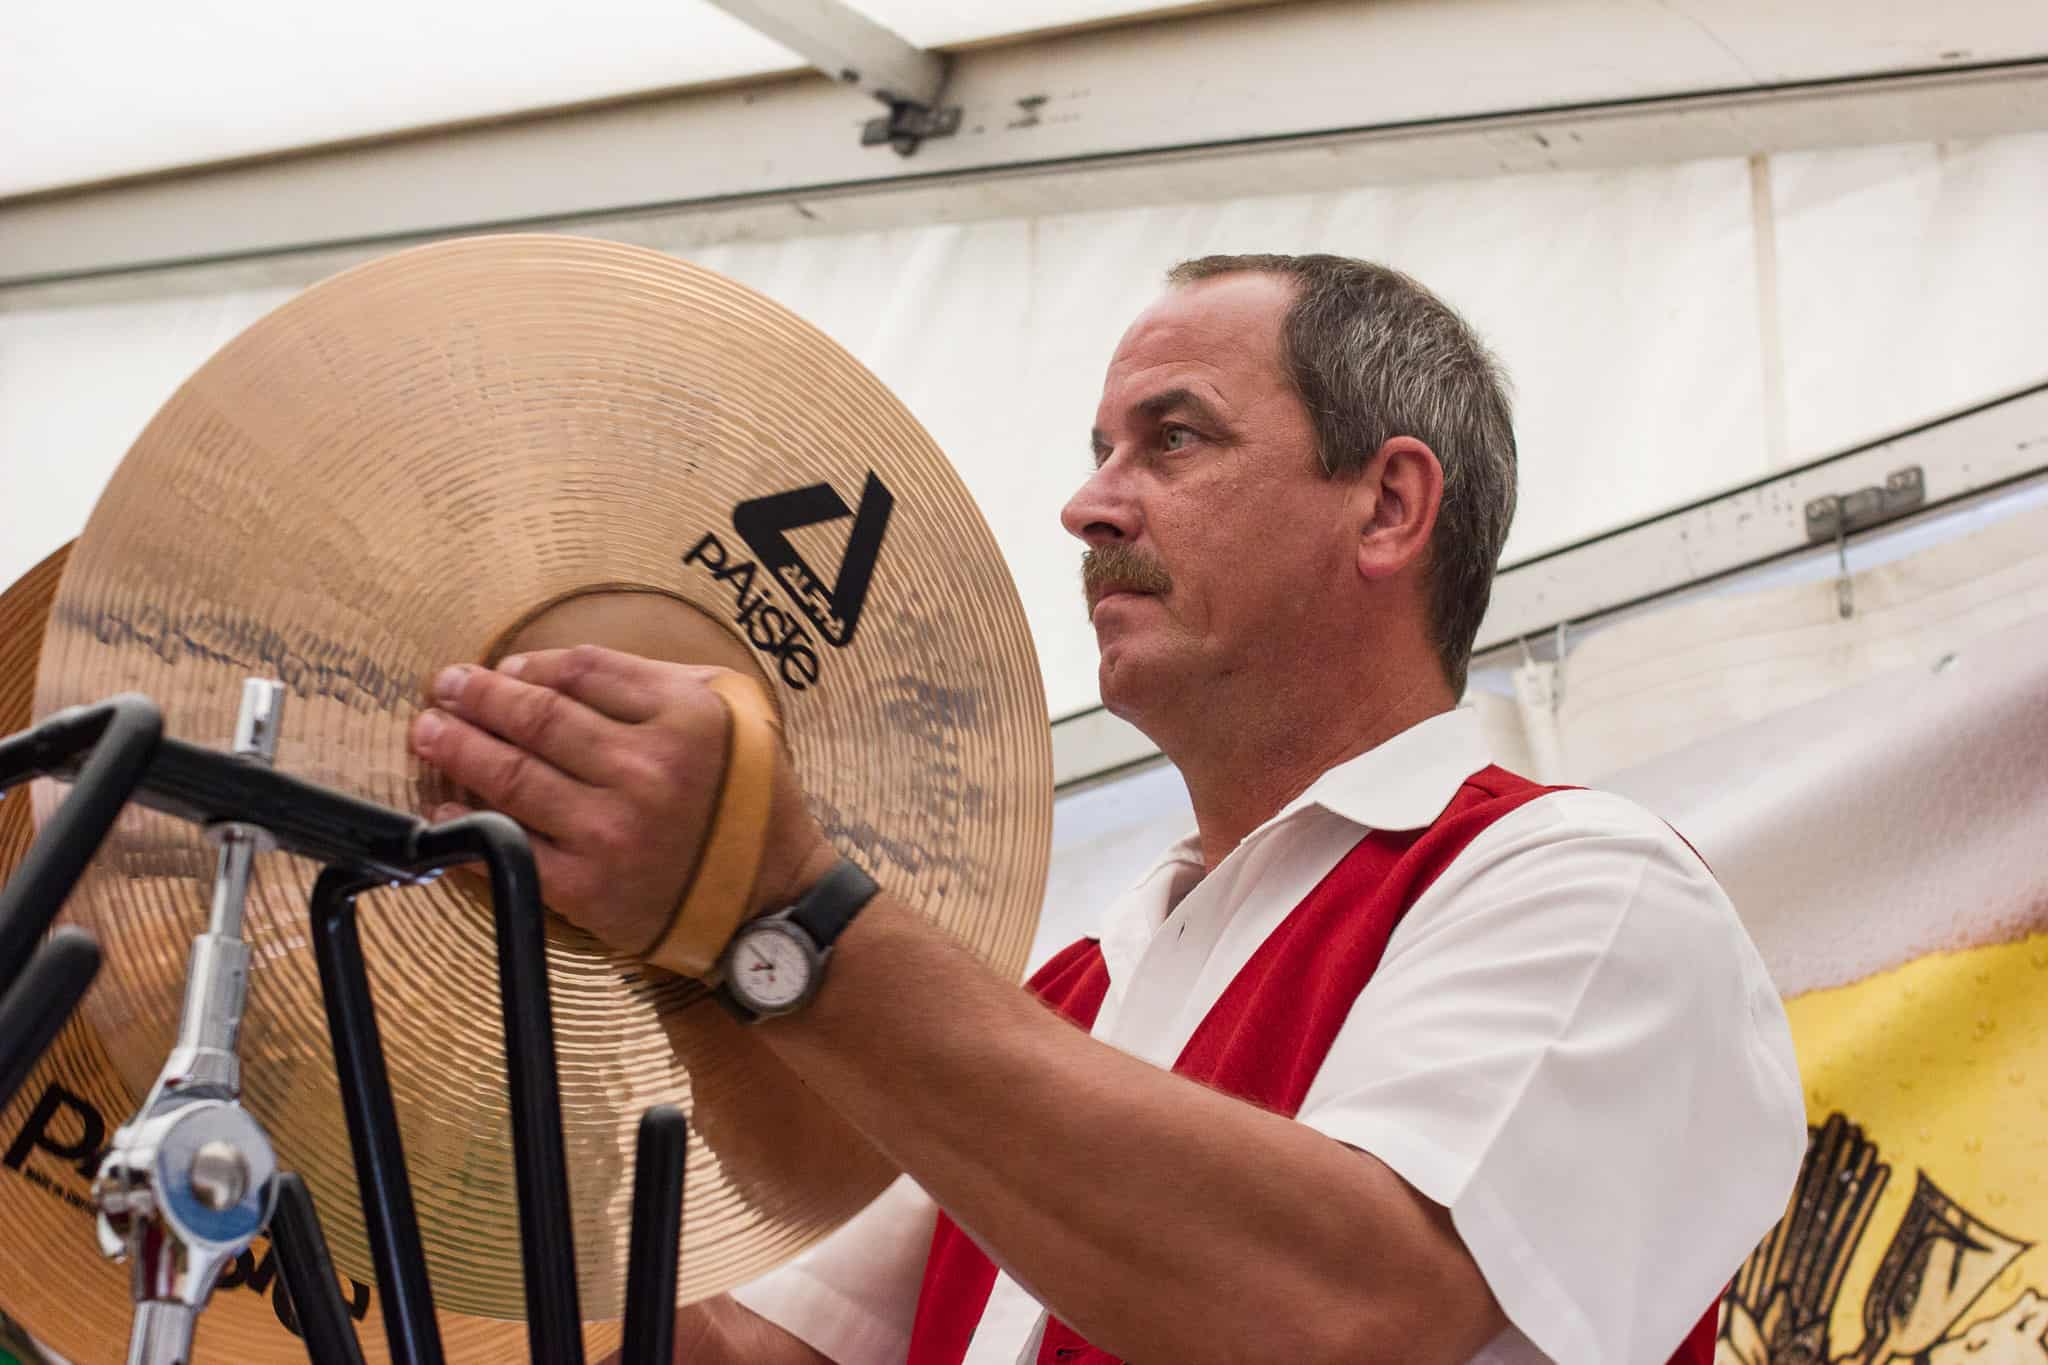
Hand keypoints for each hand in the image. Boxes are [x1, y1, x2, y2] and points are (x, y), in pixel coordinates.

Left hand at [407, 646, 835, 957]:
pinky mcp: (587, 887)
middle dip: (478, 696)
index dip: (531, 665)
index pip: (584, 671)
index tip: (502, 667)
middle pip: (538, 717)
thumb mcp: (732, 714)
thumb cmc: (747, 802)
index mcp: (685, 718)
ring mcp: (612, 831)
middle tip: (444, 687)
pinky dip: (466, 822)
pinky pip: (508, 844)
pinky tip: (444, 803)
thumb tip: (553, 668)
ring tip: (429, 731)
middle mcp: (648, 770)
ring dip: (457, 748)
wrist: (767, 901)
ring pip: (512, 775)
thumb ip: (656, 680)